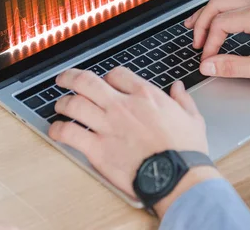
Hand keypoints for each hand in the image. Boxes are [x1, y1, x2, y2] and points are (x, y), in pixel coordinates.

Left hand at [48, 68, 220, 216]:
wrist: (176, 175)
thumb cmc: (185, 149)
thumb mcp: (192, 118)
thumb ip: (182, 99)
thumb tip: (178, 87)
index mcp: (146, 95)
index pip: (117, 74)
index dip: (109, 77)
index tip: (107, 83)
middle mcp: (123, 106)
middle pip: (87, 82)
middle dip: (72, 77)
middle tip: (65, 79)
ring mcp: (107, 126)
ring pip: (73, 104)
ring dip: (63, 103)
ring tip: (60, 105)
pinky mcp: (97, 149)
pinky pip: (68, 133)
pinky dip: (58, 130)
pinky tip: (56, 130)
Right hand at [185, 0, 249, 81]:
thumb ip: (233, 67)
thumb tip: (209, 66)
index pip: (220, 23)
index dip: (209, 43)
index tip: (207, 60)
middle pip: (218, 3)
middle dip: (201, 21)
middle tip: (194, 40)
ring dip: (212, 14)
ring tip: (199, 28)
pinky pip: (241, 2)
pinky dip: (226, 12)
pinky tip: (224, 24)